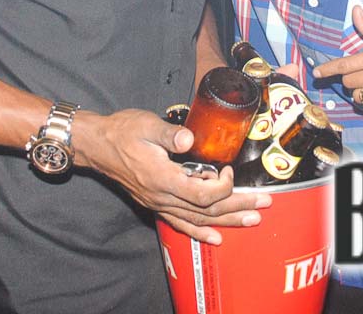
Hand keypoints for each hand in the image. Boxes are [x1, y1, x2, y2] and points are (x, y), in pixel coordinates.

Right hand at [72, 109, 271, 243]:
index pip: (201, 194)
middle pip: (206, 210)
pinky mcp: (156, 203)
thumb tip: (189, 138)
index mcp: (162, 178)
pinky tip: (216, 237)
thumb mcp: (145, 125)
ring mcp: (158, 203)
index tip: (228, 170)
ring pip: (198, 220)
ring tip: (252, 220)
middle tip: (264, 204)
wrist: (97, 144)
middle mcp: (162, 197)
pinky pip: (181, 223)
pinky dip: (200, 232)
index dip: (222, 185)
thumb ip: (169, 134)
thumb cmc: (122, 131)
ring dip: (227, 221)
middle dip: (238, 207)